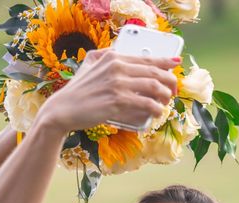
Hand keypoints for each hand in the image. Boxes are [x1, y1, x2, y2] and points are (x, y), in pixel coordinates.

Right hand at [39, 49, 179, 132]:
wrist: (62, 109)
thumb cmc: (77, 91)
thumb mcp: (89, 65)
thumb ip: (104, 57)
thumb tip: (120, 55)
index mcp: (113, 57)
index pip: (146, 58)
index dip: (165, 61)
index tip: (176, 64)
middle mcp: (117, 67)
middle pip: (155, 72)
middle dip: (170, 82)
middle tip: (173, 90)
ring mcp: (118, 84)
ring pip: (154, 87)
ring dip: (165, 96)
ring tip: (165, 102)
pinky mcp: (118, 101)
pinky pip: (146, 103)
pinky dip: (156, 109)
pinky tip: (157, 112)